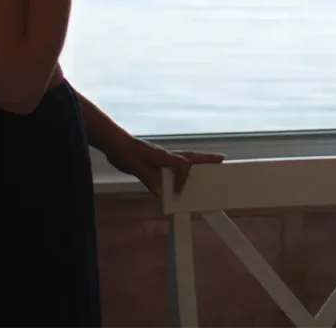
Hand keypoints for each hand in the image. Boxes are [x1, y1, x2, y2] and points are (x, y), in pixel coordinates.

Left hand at [106, 136, 223, 197]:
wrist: (113, 142)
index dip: (184, 180)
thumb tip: (160, 192)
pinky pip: (173, 163)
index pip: (183, 166)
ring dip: (196, 161)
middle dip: (207, 158)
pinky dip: (181, 167)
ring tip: (207, 165)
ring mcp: (161, 156)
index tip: (179, 192)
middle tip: (221, 159)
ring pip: (184, 158)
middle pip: (191, 156)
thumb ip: (149, 180)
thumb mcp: (136, 168)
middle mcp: (166, 155)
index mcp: (164, 156)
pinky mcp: (155, 158)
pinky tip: (179, 175)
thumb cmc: (124, 152)